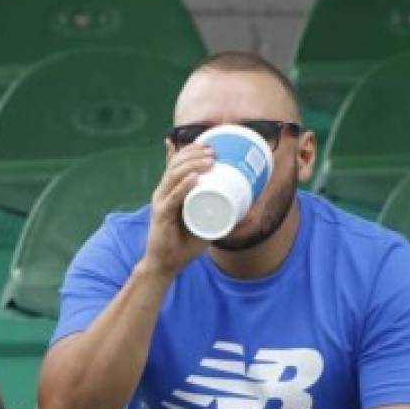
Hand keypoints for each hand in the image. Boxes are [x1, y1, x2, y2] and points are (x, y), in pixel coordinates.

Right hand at [143, 143, 215, 276]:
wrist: (166, 263)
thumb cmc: (185, 242)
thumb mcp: (206, 222)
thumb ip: (221, 214)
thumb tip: (248, 210)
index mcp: (171, 190)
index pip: (177, 163)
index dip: (191, 150)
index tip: (210, 144)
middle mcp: (163, 192)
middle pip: (176, 165)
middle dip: (194, 154)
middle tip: (214, 152)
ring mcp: (161, 203)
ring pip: (174, 176)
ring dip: (192, 165)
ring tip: (209, 161)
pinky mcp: (161, 216)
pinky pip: (173, 198)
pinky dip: (184, 187)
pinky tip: (194, 178)